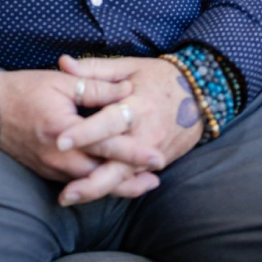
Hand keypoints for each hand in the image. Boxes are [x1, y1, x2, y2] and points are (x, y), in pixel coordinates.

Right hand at [0, 58, 164, 191]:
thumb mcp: (61, 81)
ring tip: (143, 185)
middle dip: (130, 180)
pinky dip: (96, 183)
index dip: (134, 153)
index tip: (158, 157)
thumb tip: (129, 92)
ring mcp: (49, 168)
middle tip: (157, 179)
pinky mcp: (45, 172)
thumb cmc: (24, 89)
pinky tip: (112, 180)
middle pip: (101, 175)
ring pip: (89, 184)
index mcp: (63, 130)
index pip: (106, 145)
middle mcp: (56, 156)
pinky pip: (75, 183)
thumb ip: (97, 87)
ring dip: (116, 185)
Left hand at [51, 55, 204, 205]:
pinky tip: (87, 196)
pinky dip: (111, 188)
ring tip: (67, 198)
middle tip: (63, 194)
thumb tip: (63, 63)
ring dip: (96, 191)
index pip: (108, 123)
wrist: (201, 94)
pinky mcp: (156, 163)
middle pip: (117, 165)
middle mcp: (146, 135)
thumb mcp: (129, 66)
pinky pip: (131, 179)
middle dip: (90, 182)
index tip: (60, 141)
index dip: (85, 133)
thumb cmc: (160, 77)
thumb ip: (94, 69)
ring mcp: (153, 153)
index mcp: (137, 106)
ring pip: (123, 179)